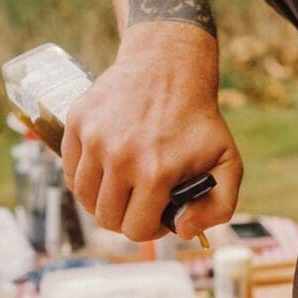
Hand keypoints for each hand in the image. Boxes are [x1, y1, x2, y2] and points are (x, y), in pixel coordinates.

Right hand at [61, 24, 242, 240]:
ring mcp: (94, 139)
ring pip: (84, 197)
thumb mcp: (228, 163)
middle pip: (106, 218)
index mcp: (156, 173)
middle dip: (125, 218)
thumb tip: (182, 230)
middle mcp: (121, 158)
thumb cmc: (199, 122)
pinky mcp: (77, 122)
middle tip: (139, 202)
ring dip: (102, 200)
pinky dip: (85, 177)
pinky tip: (105, 170)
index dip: (149, 228)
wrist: (169, 68)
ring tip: (121, 189)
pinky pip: (70, 170)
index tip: (156, 215)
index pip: (136, 229)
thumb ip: (218, 207)